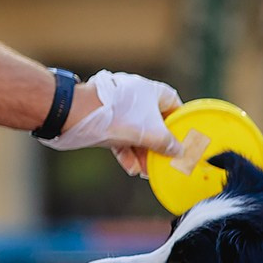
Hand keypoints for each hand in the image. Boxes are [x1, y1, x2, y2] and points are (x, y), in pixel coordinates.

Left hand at [39, 70, 184, 175]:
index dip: (180, 122)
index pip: (174, 104)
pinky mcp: (105, 120)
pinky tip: (131, 168)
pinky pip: (121, 137)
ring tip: (146, 171)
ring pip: (136, 132)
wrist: (78, 114)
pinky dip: (126, 152)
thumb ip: (168, 143)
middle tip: (164, 162)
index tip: (184, 139)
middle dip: (158, 145)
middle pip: (154, 123)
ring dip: (142, 153)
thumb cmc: (119, 116)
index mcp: (152, 91)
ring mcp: (120, 108)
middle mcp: (137, 97)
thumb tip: (179, 151)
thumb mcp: (150, 133)